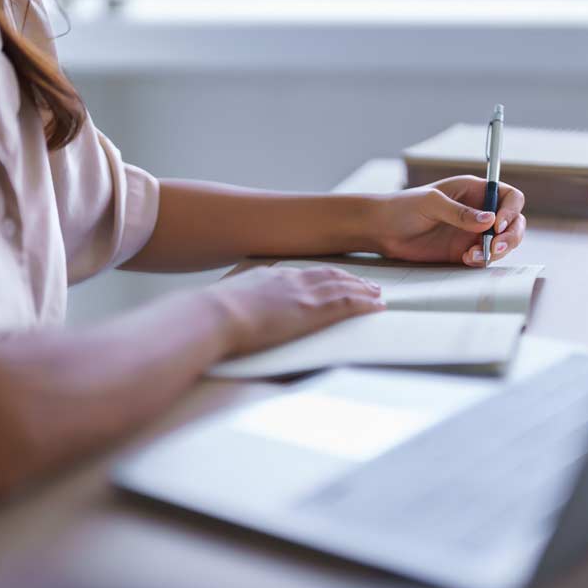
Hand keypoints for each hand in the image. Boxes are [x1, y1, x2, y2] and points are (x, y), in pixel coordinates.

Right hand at [206, 265, 385, 356]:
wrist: (212, 315)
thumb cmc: (209, 315)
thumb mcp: (223, 301)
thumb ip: (235, 303)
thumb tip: (229, 314)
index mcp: (268, 276)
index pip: (304, 273)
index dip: (323, 275)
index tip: (334, 279)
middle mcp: (290, 280)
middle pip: (329, 276)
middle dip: (350, 279)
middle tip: (366, 284)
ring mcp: (302, 294)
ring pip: (343, 288)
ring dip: (363, 291)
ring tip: (377, 295)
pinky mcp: (311, 311)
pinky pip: (348, 305)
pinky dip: (365, 305)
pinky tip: (377, 307)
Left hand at [372, 175, 525, 266]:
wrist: (382, 230)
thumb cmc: (403, 207)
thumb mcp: (430, 203)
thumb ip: (459, 212)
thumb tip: (489, 221)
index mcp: (474, 191)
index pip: (509, 197)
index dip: (511, 210)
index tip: (499, 224)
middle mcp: (478, 211)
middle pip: (513, 222)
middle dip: (511, 236)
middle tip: (496, 247)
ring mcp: (472, 233)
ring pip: (503, 243)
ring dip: (497, 251)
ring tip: (473, 256)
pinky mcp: (463, 251)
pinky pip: (485, 257)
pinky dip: (482, 260)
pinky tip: (466, 260)